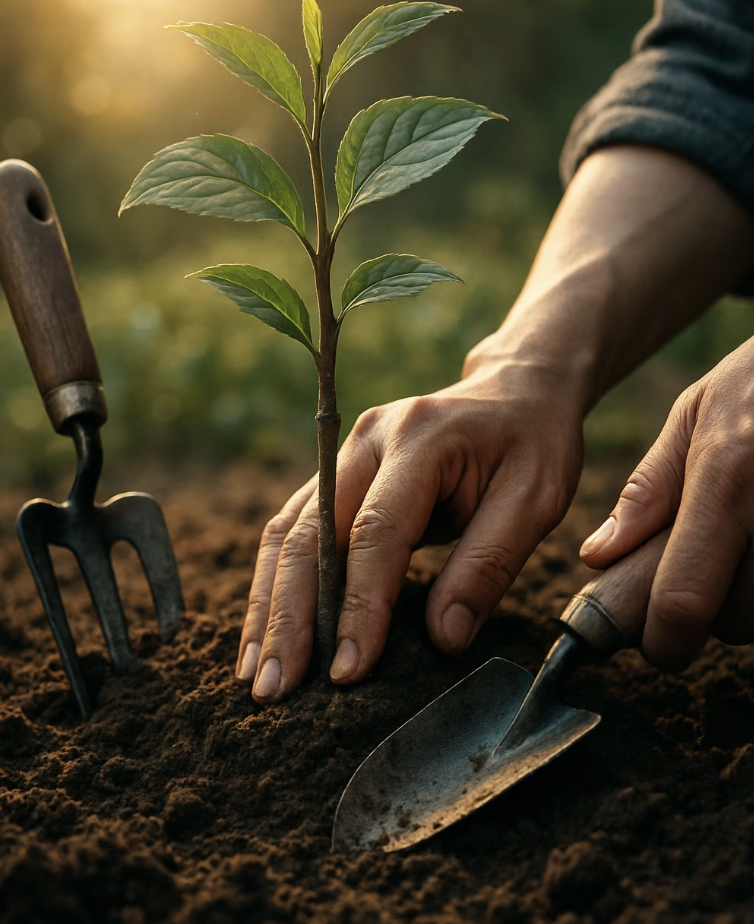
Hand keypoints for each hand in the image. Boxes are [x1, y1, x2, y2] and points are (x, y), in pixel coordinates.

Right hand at [236, 343, 583, 702]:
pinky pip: (294, 531)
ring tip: (255, 674)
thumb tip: (442, 639)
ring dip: (269, 606)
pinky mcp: (337, 475)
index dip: (358, 606)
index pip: (375, 532)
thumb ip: (488, 565)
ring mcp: (343, 454)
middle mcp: (367, 441)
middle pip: (311, 534)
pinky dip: (277, 584)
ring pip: (288, 534)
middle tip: (274, 689)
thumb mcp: (534, 501)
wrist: (514, 393)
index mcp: (420, 440)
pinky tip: (266, 631)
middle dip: (290, 616)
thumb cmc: (531, 446)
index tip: (347, 672)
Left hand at [580, 336, 753, 669]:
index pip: (684, 599)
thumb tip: (597, 556)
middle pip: (734, 619)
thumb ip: (648, 491)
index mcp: (725, 478)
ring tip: (747, 544)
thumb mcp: (696, 414)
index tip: (657, 646)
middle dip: (711, 611)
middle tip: (714, 564)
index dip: (664, 641)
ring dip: (751, 601)